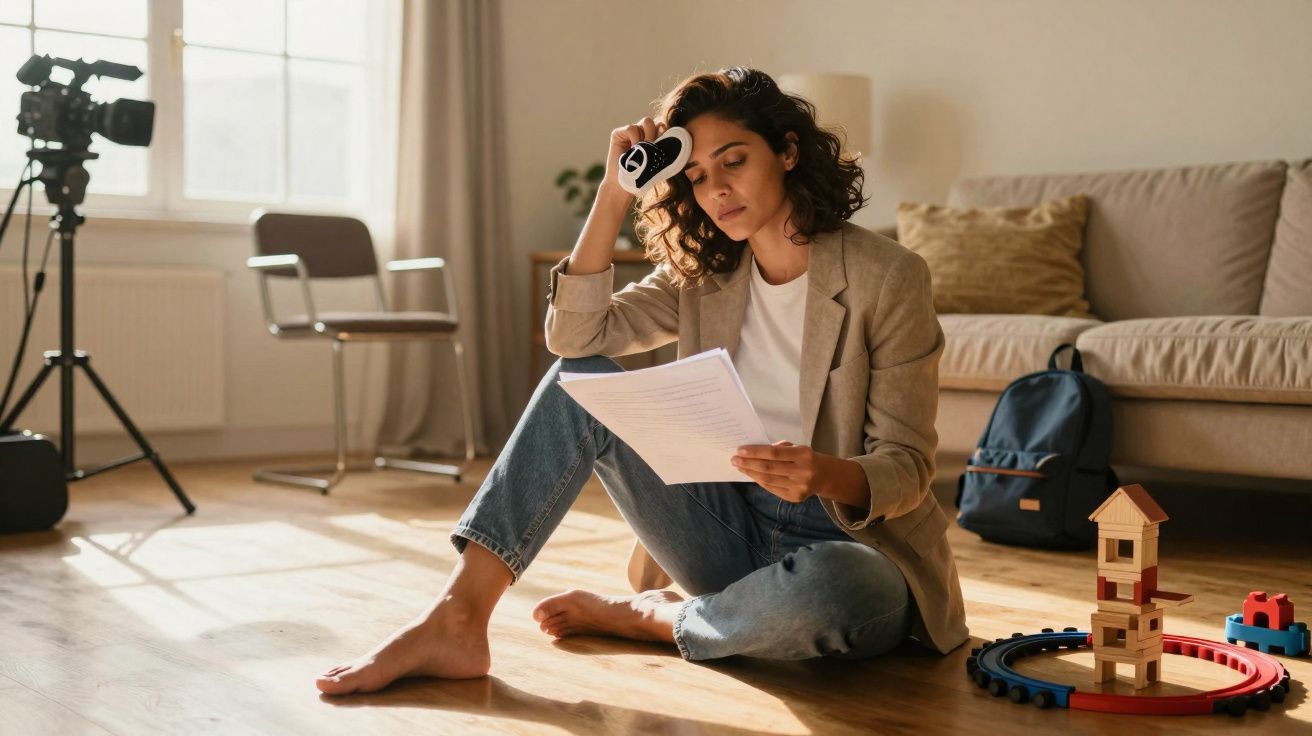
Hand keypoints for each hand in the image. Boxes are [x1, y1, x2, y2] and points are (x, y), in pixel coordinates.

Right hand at [600, 116, 666, 201]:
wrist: (624, 185)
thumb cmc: (642, 175)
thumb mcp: (656, 158)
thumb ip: (661, 143)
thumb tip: (664, 127)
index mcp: (652, 137)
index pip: (661, 124)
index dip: (664, 130)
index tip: (663, 141)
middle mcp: (641, 132)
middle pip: (654, 120)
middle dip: (656, 133)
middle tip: (651, 148)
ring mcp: (629, 132)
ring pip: (645, 121)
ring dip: (646, 137)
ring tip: (641, 151)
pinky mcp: (618, 133)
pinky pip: (631, 128)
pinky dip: (634, 138)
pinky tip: (632, 149)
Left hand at [730, 441, 869, 506]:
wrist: (825, 476)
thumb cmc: (806, 458)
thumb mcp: (797, 447)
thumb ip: (778, 448)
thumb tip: (753, 452)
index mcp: (804, 454)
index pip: (774, 453)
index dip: (755, 452)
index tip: (740, 450)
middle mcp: (803, 472)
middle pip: (769, 468)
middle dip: (749, 463)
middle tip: (735, 459)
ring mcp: (799, 487)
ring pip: (769, 480)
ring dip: (751, 473)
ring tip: (740, 467)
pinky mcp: (795, 497)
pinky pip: (772, 488)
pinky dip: (759, 481)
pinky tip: (752, 475)